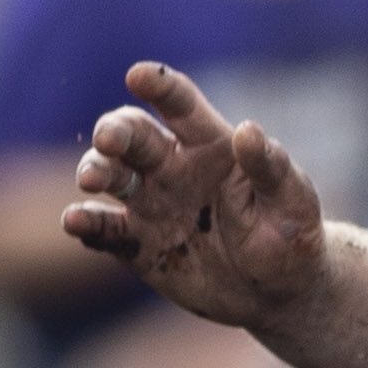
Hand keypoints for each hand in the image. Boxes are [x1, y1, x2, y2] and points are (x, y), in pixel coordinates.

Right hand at [61, 63, 327, 331]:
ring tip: (90, 179)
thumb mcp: (293, 200)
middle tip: (108, 140)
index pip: (181, 106)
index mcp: (211, 144)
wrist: (279, 292)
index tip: (139, 76)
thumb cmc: (291, 234)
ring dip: (96, 170)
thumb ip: (271, 166)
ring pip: (112, 176)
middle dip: (115, 132)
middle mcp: (173, 167)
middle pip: (134, 137)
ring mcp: (151, 204)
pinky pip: (105, 229)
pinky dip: (86, 224)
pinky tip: (74, 222)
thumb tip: (248, 131)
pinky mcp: (136, 244)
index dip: (160, 86)